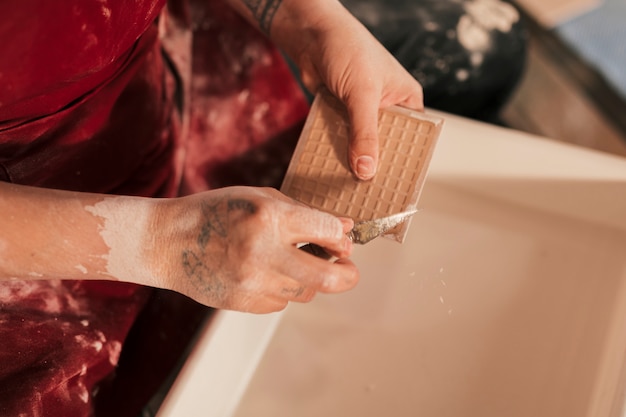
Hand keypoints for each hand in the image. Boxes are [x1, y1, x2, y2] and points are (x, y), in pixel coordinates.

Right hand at [150, 187, 358, 312]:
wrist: (168, 242)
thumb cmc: (217, 212)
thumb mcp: (260, 198)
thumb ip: (304, 212)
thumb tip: (345, 228)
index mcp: (270, 218)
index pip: (329, 233)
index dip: (342, 238)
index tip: (342, 241)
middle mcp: (264, 253)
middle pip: (328, 278)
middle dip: (348, 275)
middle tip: (349, 270)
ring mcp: (253, 283)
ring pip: (306, 292)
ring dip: (310, 279)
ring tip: (295, 262)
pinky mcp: (244, 303)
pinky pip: (281, 302)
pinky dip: (283, 289)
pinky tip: (265, 272)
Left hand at [280, 2, 423, 179]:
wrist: (311, 34)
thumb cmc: (347, 49)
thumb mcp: (362, 93)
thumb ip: (365, 132)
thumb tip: (366, 169)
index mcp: (407, 101)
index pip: (412, 139)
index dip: (404, 163)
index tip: (394, 190)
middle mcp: (388, 109)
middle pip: (385, 146)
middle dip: (374, 165)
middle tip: (366, 195)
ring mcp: (363, 113)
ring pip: (360, 144)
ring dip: (351, 161)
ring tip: (346, 190)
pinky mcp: (341, 115)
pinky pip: (341, 139)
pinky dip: (335, 151)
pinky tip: (329, 171)